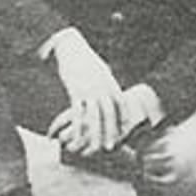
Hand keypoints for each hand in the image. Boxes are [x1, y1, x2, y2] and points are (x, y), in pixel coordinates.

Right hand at [47, 31, 128, 155]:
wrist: (70, 47)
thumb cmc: (84, 60)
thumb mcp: (101, 70)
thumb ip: (107, 82)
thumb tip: (111, 91)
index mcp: (110, 82)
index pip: (122, 104)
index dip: (124, 118)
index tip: (126, 133)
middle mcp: (102, 87)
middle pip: (110, 113)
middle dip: (112, 131)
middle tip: (112, 148)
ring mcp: (89, 89)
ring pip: (95, 116)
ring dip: (96, 134)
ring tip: (95, 148)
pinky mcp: (75, 91)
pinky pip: (78, 112)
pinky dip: (78, 127)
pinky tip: (76, 137)